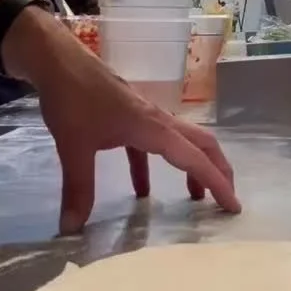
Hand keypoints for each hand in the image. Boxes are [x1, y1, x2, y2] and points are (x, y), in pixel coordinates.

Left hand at [5, 10, 240, 232]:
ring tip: (194, 198)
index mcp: (153, 128)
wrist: (57, 61)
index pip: (195, 158)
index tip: (233, 207)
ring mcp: (144, 116)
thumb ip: (78, 188)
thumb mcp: (74, 146)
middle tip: (226, 200)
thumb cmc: (72, 98)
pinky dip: (153, 168)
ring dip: (192, 167)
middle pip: (202, 144)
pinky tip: (141, 191)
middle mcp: (157, 121)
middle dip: (219, 170)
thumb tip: (71, 230)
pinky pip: (151, 145)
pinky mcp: (128, 116)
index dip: (217, 182)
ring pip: (180, 142)